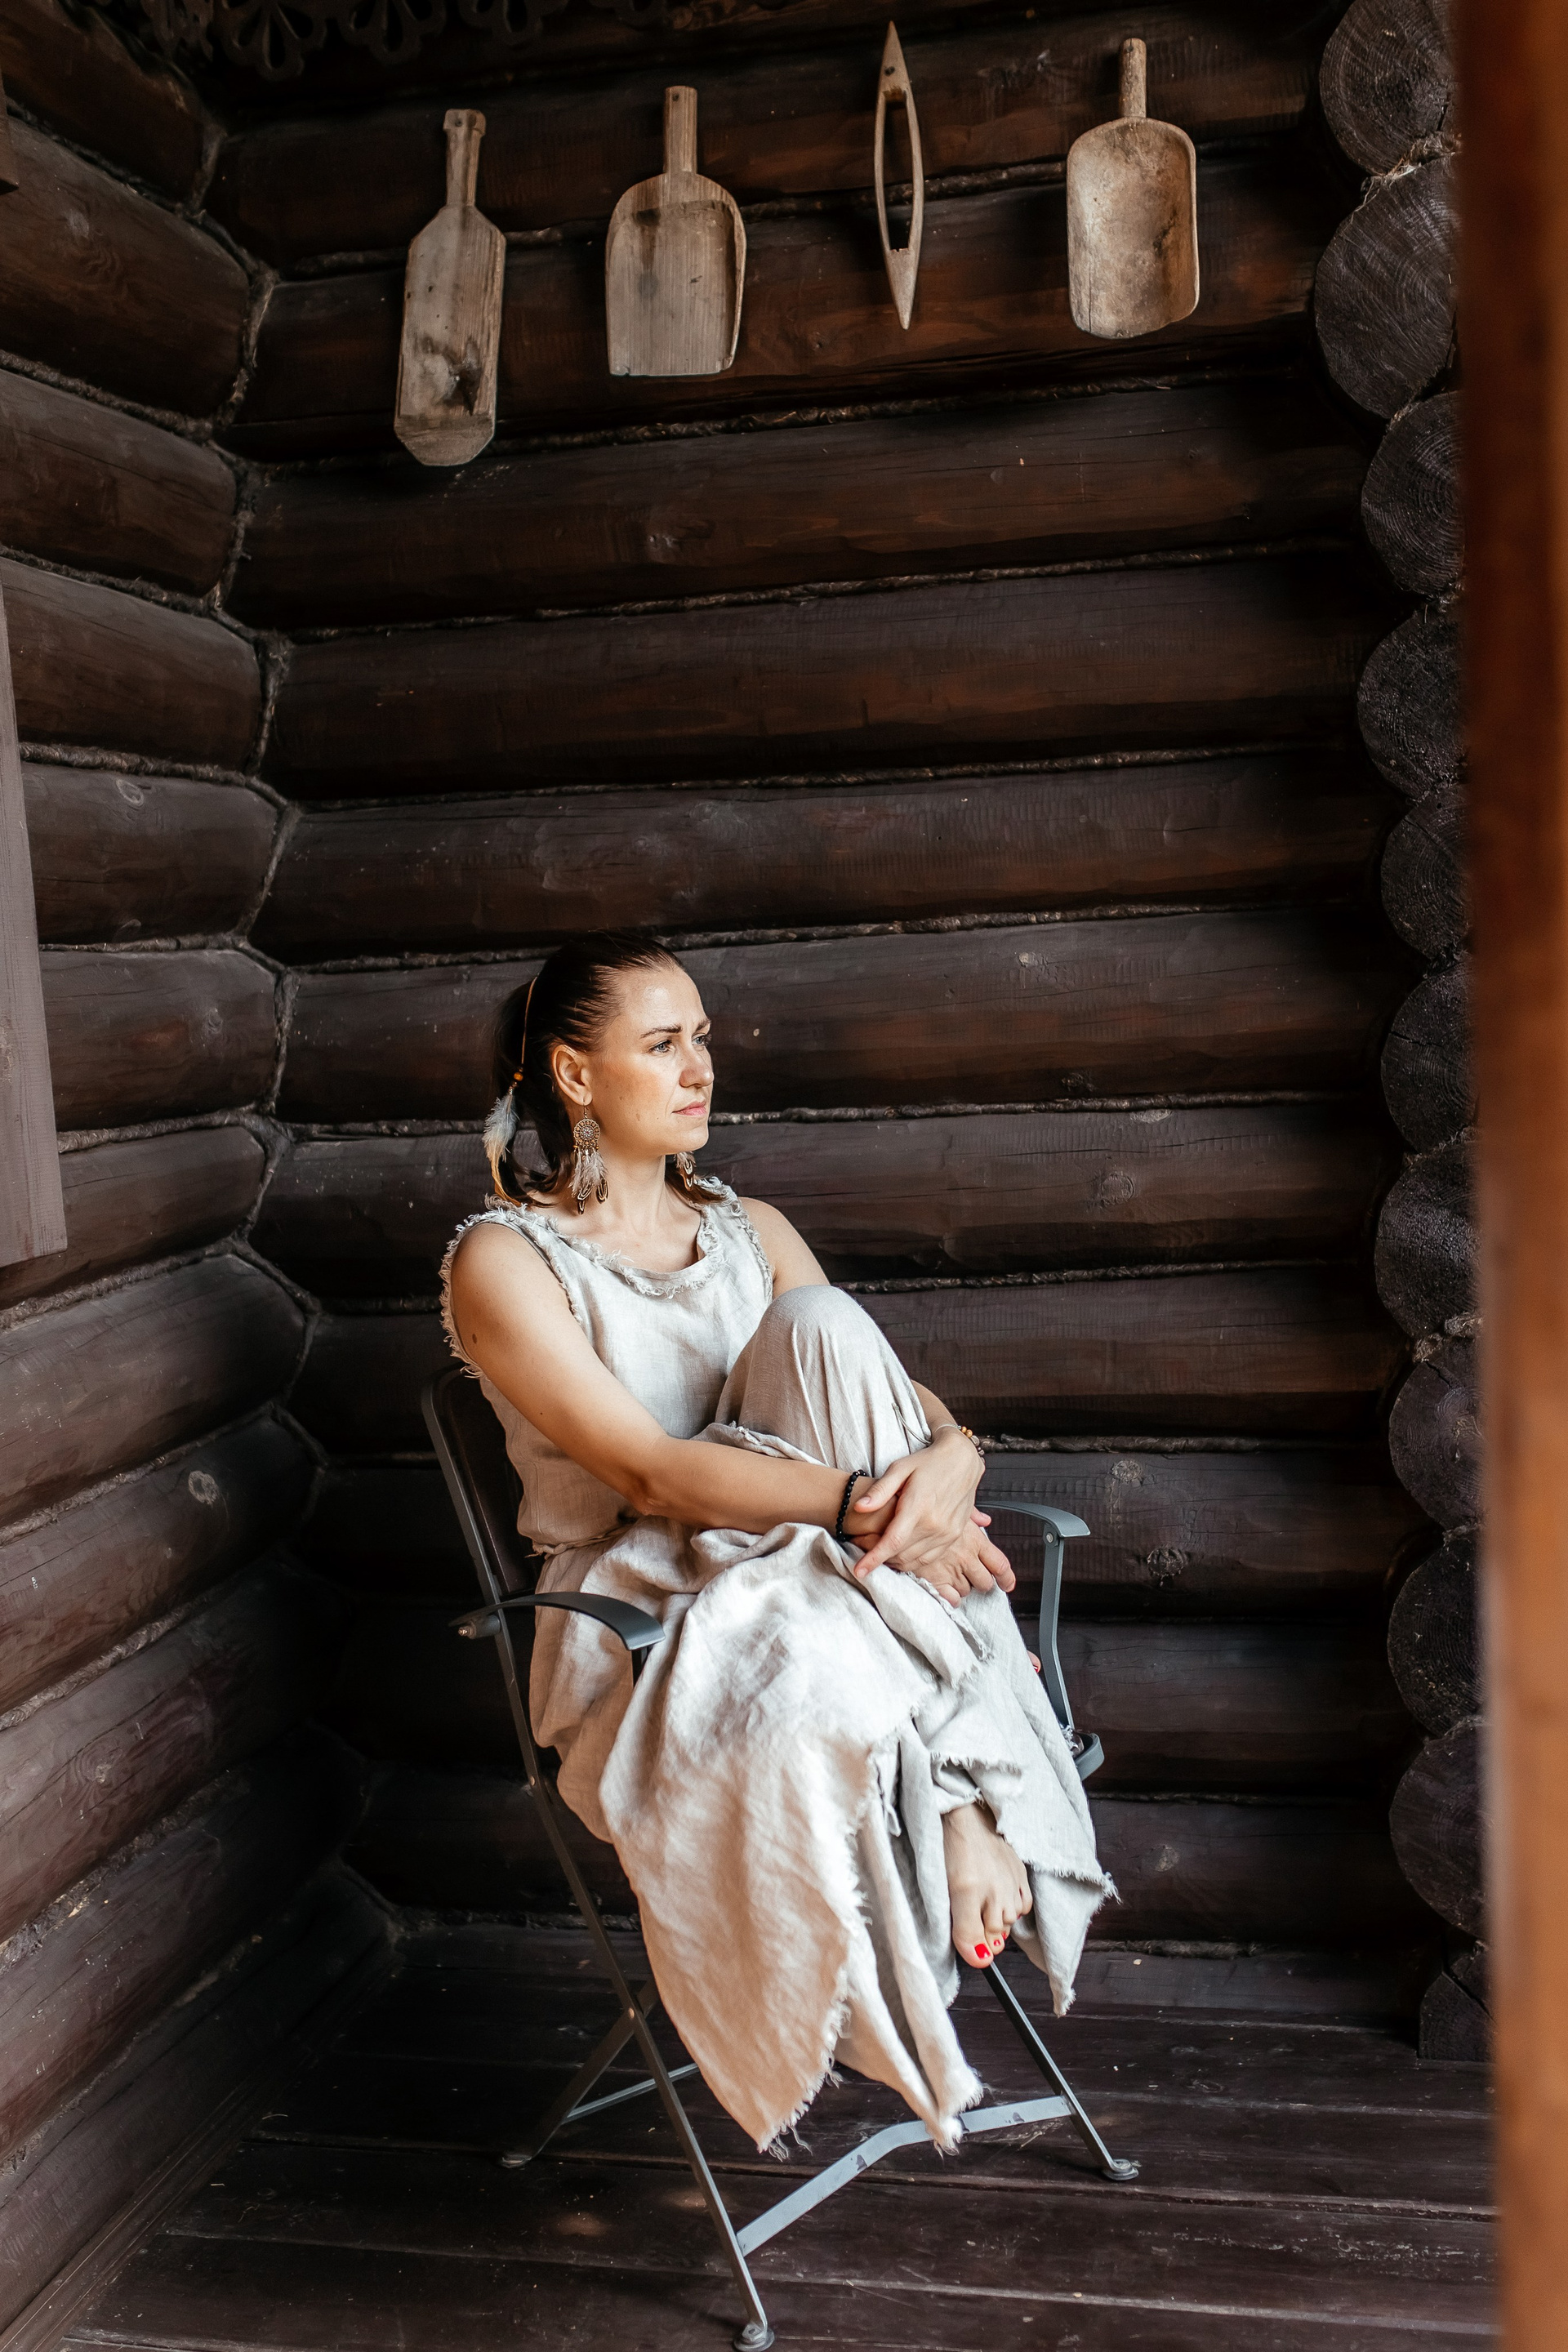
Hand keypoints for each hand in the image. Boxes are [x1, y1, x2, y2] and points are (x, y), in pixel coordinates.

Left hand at [846, 1429, 1013, 1599]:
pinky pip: (930, 1559)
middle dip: (880, 1560)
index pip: (892, 1541)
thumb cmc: (927, 1462)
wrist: (962, 1461)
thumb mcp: (900, 1468)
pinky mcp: (954, 1536)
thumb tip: (859, 1507)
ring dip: (896, 1562)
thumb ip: (880, 1491)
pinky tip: (901, 1553)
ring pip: (915, 1561)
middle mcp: (935, 1524)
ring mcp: (947, 1532)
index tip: (858, 1571)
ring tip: (881, 1553)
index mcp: (918, 1507)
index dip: (873, 1559)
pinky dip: (913, 1561)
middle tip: (865, 1553)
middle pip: (901, 1555)